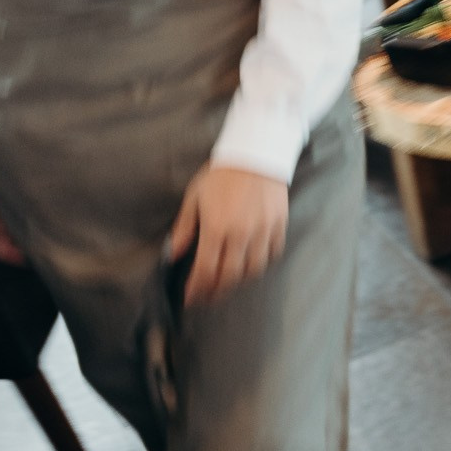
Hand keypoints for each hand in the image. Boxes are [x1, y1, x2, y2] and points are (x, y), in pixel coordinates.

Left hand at [170, 163, 289, 307]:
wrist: (256, 153)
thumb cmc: (221, 173)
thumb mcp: (195, 197)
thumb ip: (184, 228)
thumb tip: (172, 254)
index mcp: (216, 227)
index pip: (205, 270)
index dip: (197, 289)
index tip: (191, 298)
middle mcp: (241, 234)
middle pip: (229, 276)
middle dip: (216, 292)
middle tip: (207, 297)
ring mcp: (262, 230)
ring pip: (253, 270)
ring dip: (239, 280)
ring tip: (228, 281)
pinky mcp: (278, 225)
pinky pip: (272, 253)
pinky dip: (260, 262)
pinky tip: (250, 262)